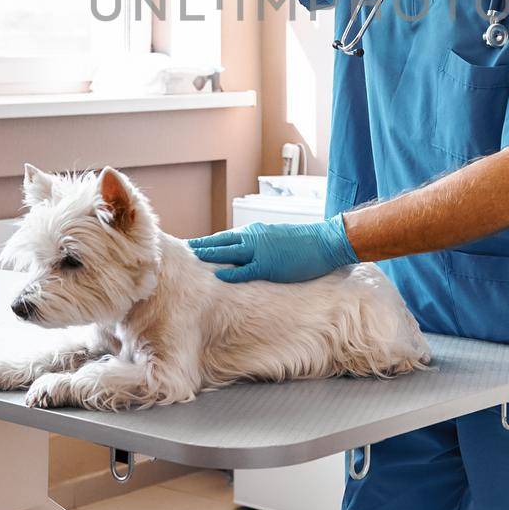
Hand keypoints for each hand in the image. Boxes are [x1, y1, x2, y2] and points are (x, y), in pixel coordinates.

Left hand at [188, 217, 358, 282]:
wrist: (325, 241)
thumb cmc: (305, 242)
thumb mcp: (278, 238)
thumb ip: (262, 244)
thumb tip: (249, 254)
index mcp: (257, 233)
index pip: (227, 238)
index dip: (209, 243)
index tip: (194, 247)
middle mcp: (254, 238)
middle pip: (221, 242)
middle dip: (202, 247)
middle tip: (183, 251)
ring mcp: (261, 251)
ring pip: (228, 252)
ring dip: (209, 255)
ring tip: (192, 259)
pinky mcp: (270, 265)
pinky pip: (245, 269)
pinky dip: (231, 272)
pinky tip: (218, 276)